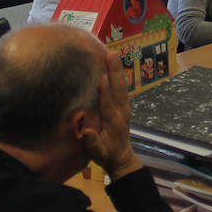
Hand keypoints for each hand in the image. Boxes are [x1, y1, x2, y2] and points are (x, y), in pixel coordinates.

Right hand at [80, 54, 142, 180]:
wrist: (122, 157)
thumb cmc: (106, 154)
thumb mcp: (98, 154)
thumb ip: (92, 143)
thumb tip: (87, 132)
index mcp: (113, 122)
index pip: (109, 104)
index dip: (106, 91)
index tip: (103, 77)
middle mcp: (121, 112)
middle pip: (118, 89)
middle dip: (115, 72)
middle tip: (111, 54)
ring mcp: (124, 107)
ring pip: (121, 86)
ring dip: (117, 70)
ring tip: (112, 54)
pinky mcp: (124, 105)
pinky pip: (121, 87)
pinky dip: (118, 75)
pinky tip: (114, 64)